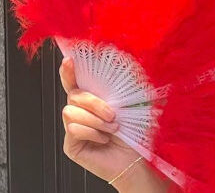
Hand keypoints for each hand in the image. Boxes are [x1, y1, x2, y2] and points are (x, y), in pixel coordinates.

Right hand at [58, 56, 145, 187]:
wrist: (133, 160)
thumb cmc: (133, 134)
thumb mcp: (132, 107)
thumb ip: (127, 91)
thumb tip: (138, 70)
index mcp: (93, 101)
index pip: (76, 83)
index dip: (69, 72)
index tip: (69, 61)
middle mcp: (80, 112)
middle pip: (74, 95)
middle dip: (94, 103)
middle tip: (113, 115)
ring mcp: (73, 128)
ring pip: (71, 112)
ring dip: (95, 120)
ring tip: (112, 129)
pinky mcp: (71, 144)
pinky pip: (74, 130)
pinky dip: (92, 133)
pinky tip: (103, 139)